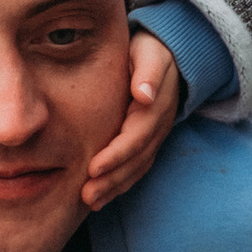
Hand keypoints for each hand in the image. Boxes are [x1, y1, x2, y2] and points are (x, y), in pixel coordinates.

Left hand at [80, 31, 182, 212]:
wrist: (165, 53)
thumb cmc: (147, 50)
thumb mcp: (149, 52)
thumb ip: (148, 71)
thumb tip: (144, 95)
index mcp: (156, 104)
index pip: (137, 135)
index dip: (117, 154)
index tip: (93, 168)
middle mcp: (158, 124)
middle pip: (137, 158)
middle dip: (113, 179)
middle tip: (86, 195)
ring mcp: (155, 135)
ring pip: (137, 167)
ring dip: (115, 187)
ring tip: (90, 201)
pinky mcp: (148, 141)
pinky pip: (137, 167)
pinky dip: (120, 184)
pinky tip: (101, 197)